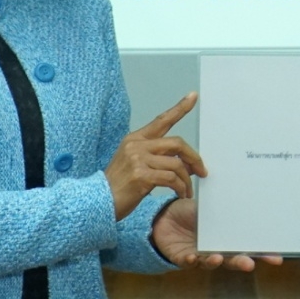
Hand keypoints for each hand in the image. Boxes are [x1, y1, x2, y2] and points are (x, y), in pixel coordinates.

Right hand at [106, 92, 206, 219]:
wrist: (97, 202)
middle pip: (176, 143)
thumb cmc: (119, 187)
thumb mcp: (136, 165)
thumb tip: (186, 162)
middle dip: (194, 157)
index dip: (180, 108)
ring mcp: (138, 159)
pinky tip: (180, 194)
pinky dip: (180, 187)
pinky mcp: (141, 175)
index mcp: (135, 139)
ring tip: (187, 191)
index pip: (161, 120)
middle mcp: (136, 145)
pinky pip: (171, 178)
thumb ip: (158, 159)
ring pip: (176, 163)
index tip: (194, 96)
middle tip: (202, 171)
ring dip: (186, 179)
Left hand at [149, 195, 281, 271]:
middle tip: (251, 264)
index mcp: (225, 237)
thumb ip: (222, 209)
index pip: (247, 247)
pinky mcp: (184, 259)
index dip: (262, 253)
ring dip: (216, 262)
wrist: (163, 217)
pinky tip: (192, 257)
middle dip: (242, 262)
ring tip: (218, 258)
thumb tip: (244, 199)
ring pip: (212, 262)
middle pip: (233, 259)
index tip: (276, 257)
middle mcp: (216, 249)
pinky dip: (191, 261)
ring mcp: (201, 256)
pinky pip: (189, 263)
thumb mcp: (207, 207)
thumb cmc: (188, 212)